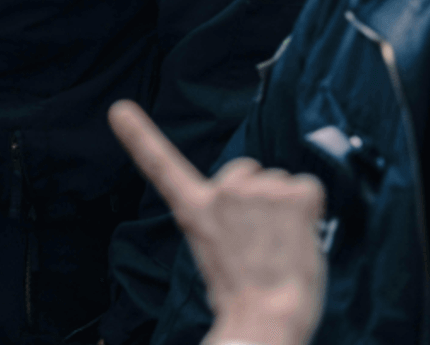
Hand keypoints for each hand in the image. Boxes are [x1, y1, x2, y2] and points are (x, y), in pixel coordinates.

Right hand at [108, 102, 325, 344]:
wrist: (265, 320)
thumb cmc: (244, 300)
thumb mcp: (216, 255)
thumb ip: (226, 222)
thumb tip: (251, 216)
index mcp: (195, 210)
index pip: (161, 164)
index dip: (138, 135)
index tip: (118, 108)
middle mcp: (222, 191)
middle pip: (249, 173)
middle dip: (258, 198)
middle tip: (261, 242)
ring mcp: (258, 189)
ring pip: (281, 184)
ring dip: (286, 209)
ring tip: (279, 248)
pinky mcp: (294, 194)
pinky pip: (309, 187)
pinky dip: (311, 210)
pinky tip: (299, 236)